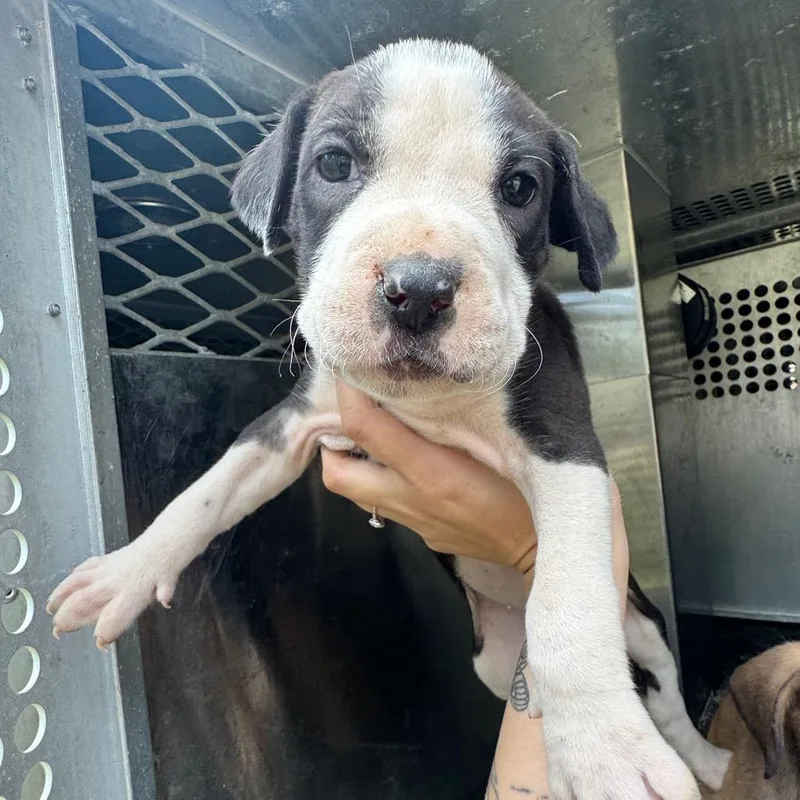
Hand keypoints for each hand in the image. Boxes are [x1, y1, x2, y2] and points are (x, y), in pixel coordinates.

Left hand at [322, 382, 627, 593]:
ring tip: (371, 433)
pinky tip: (402, 462)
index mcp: (430, 471)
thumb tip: (410, 386)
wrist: (540, 546)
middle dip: (332, 442)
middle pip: (337, 473)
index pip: (363, 427)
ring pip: (354, 492)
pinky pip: (381, 504)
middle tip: (350, 413)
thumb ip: (447, 415)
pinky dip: (378, 478)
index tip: (348, 367)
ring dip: (352, 461)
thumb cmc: (524, 484)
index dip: (346, 394)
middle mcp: (409, 498)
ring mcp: (411, 521)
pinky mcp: (420, 533)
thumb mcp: (491, 439)